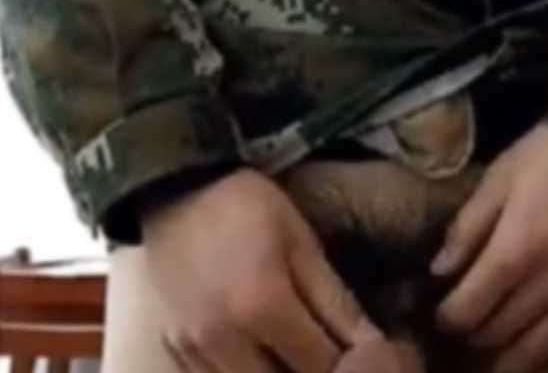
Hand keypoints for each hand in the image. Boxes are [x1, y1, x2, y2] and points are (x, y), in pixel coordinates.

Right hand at [139, 166, 384, 372]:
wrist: (178, 192)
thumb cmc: (251, 208)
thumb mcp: (303, 245)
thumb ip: (336, 302)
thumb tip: (375, 345)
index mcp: (263, 307)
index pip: (319, 364)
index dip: (352, 368)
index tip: (372, 360)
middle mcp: (222, 340)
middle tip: (337, 363)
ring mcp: (191, 350)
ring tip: (303, 361)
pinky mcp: (172, 349)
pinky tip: (267, 362)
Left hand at [431, 122, 547, 372]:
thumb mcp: (501, 177)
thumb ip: (467, 228)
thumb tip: (438, 272)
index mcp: (514, 253)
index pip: (464, 312)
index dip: (445, 316)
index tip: (442, 307)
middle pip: (495, 335)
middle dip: (473, 333)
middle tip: (469, 320)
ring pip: (535, 352)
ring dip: (508, 357)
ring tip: (497, 347)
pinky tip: (541, 357)